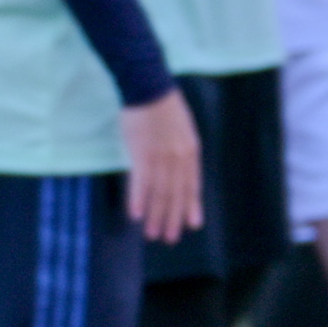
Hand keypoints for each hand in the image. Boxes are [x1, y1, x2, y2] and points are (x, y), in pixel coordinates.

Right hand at [121, 92, 202, 243]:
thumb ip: (183, 152)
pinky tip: (136, 215)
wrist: (148, 88)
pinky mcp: (142, 152)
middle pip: (176, 194)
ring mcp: (161, 156)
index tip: (190, 225)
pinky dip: (139, 199)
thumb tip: (180, 169)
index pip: (192, 186)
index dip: (190, 207)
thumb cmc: (163, 108)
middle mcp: (179, 157)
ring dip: (156, 215)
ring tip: (152, 234)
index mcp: (191, 152)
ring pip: (160, 192)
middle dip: (172, 218)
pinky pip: (141, 181)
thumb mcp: (183, 131)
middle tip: (169, 238)